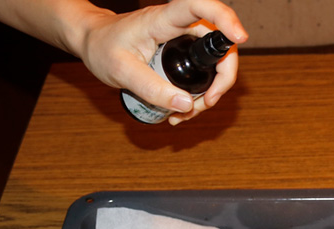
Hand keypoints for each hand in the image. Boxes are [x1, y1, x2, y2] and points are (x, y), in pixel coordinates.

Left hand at [76, 0, 247, 124]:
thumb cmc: (103, 48)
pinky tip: (182, 109)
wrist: (94, 42)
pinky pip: (203, 70)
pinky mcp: (183, 52)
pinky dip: (200, 93)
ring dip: (210, 90)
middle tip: (208, 102)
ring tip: (187, 113)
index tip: (239, 37)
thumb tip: (186, 105)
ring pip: (214, 61)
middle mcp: (179, 25)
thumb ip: (151, 89)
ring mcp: (184, 38)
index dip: (224, 18)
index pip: (199, 6)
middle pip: (219, 42)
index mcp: (163, 19)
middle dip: (222, 76)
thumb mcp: (121, 72)